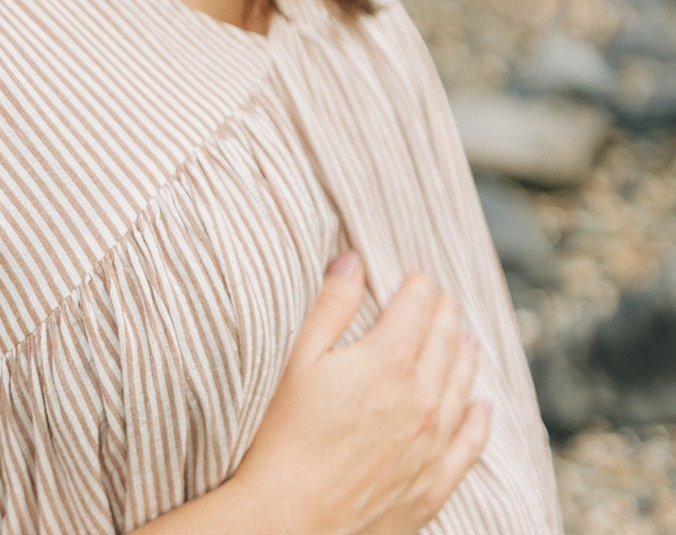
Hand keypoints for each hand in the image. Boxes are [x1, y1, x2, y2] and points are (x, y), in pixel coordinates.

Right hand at [229, 252, 490, 534]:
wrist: (290, 518)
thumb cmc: (286, 435)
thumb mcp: (300, 358)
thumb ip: (332, 305)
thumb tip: (353, 260)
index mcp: (387, 361)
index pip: (417, 308)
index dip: (419, 288)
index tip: (418, 278)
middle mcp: (419, 399)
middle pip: (445, 342)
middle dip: (445, 316)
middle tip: (445, 301)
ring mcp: (431, 444)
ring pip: (462, 386)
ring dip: (466, 356)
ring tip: (468, 339)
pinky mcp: (433, 484)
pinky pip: (470, 444)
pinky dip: (480, 420)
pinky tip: (483, 406)